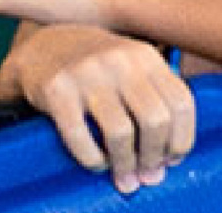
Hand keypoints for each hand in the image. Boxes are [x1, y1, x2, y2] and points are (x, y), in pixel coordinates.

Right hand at [0, 22, 194, 193]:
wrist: (40, 46)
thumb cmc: (98, 69)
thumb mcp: (132, 71)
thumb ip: (155, 109)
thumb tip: (161, 169)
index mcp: (143, 55)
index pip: (181, 104)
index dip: (181, 140)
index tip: (170, 159)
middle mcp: (117, 58)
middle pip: (155, 121)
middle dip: (153, 157)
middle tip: (146, 175)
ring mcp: (85, 72)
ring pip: (121, 133)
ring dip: (125, 165)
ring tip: (123, 175)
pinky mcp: (55, 88)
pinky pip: (82, 139)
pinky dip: (93, 160)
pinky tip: (96, 162)